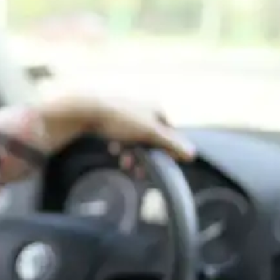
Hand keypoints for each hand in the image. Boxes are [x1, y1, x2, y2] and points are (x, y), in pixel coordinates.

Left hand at [37, 93, 195, 160]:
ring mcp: (127, 112)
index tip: (158, 167)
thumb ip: (171, 144)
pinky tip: (113, 150)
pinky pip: (120, 135)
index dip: (165, 152)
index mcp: (156, 109)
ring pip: (135, 139)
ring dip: (132, 153)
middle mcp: (144, 108)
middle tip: (137, 171)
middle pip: (151, 139)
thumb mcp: (149, 133)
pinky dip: (119, 145)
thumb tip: (192, 154)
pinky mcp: (111, 117)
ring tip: (124, 162)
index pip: (169, 134)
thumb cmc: (121, 119)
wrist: (86, 109)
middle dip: (145, 156)